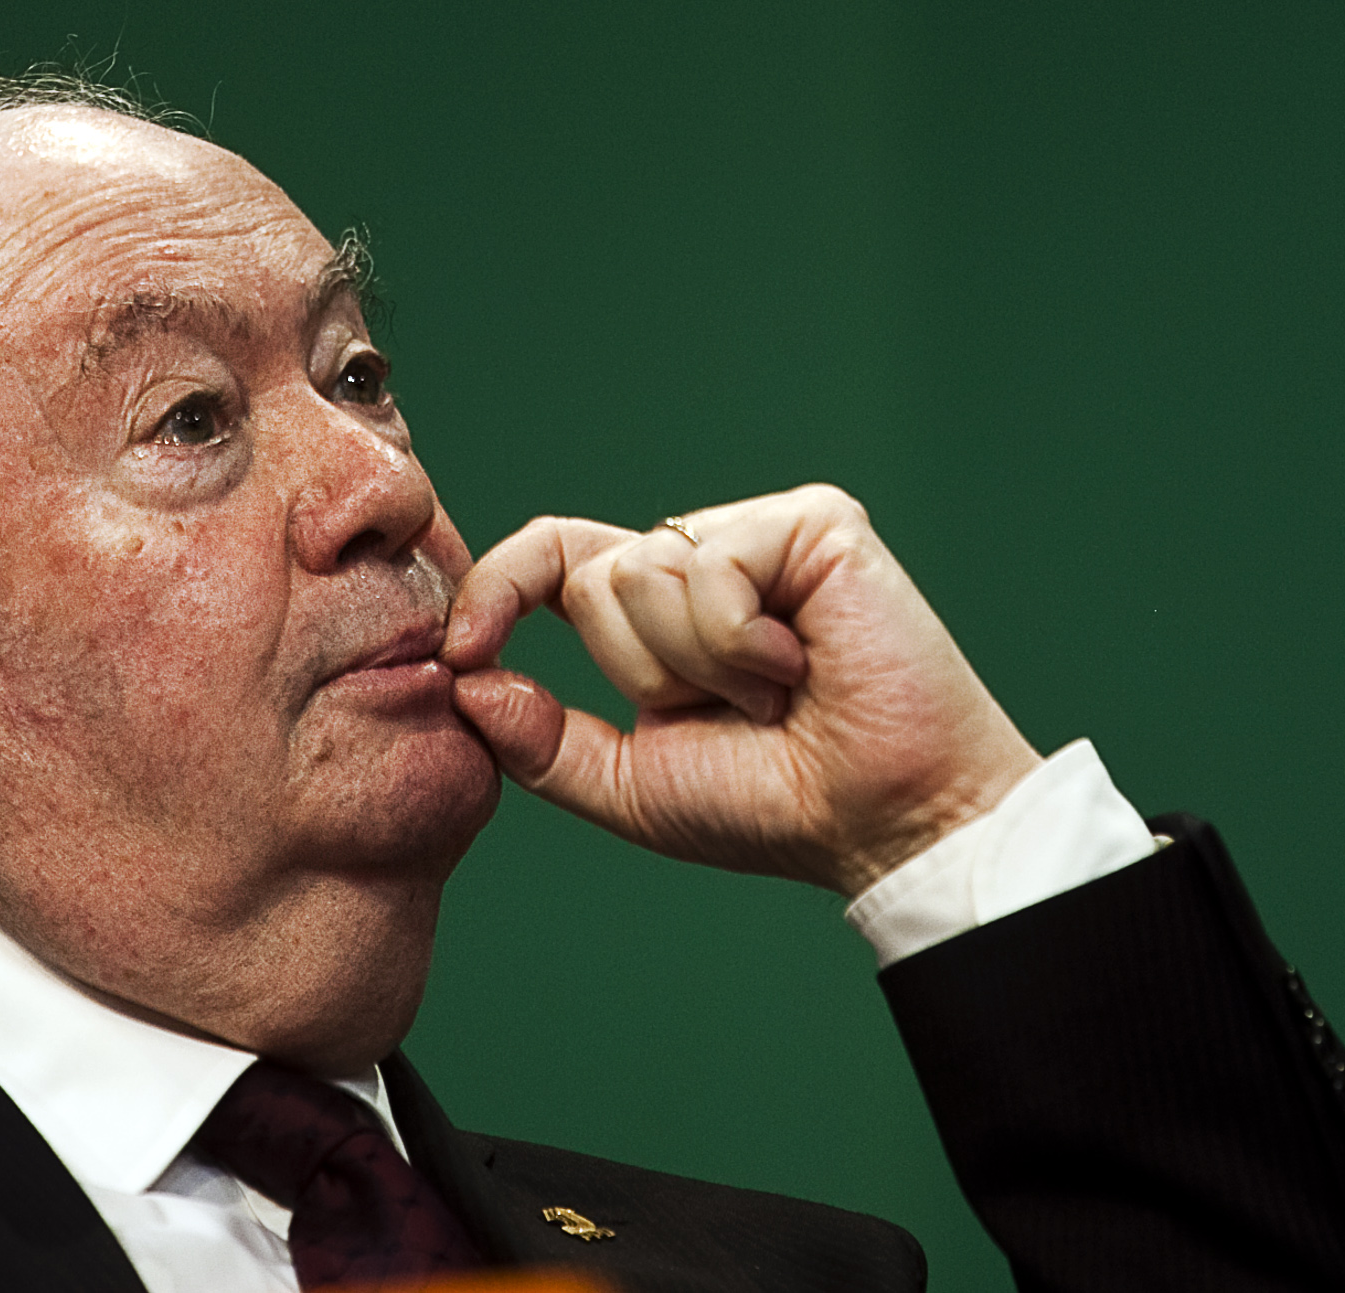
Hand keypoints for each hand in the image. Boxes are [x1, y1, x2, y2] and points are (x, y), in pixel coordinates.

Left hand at [441, 484, 1042, 895]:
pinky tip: (801, 664)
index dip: (495, 590)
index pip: (553, 560)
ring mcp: (761, 533)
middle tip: (735, 711)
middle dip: (644, 671)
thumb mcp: (630, 784)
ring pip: (644, 569)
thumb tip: (465, 680)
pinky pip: (708, 567)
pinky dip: (738, 643)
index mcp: (663, 611)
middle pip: (593, 575)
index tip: (457, 648)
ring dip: (699, 665)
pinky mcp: (814, 522)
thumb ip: (540, 741)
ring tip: (777, 690)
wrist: (887, 821)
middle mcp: (708, 558)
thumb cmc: (778, 807)